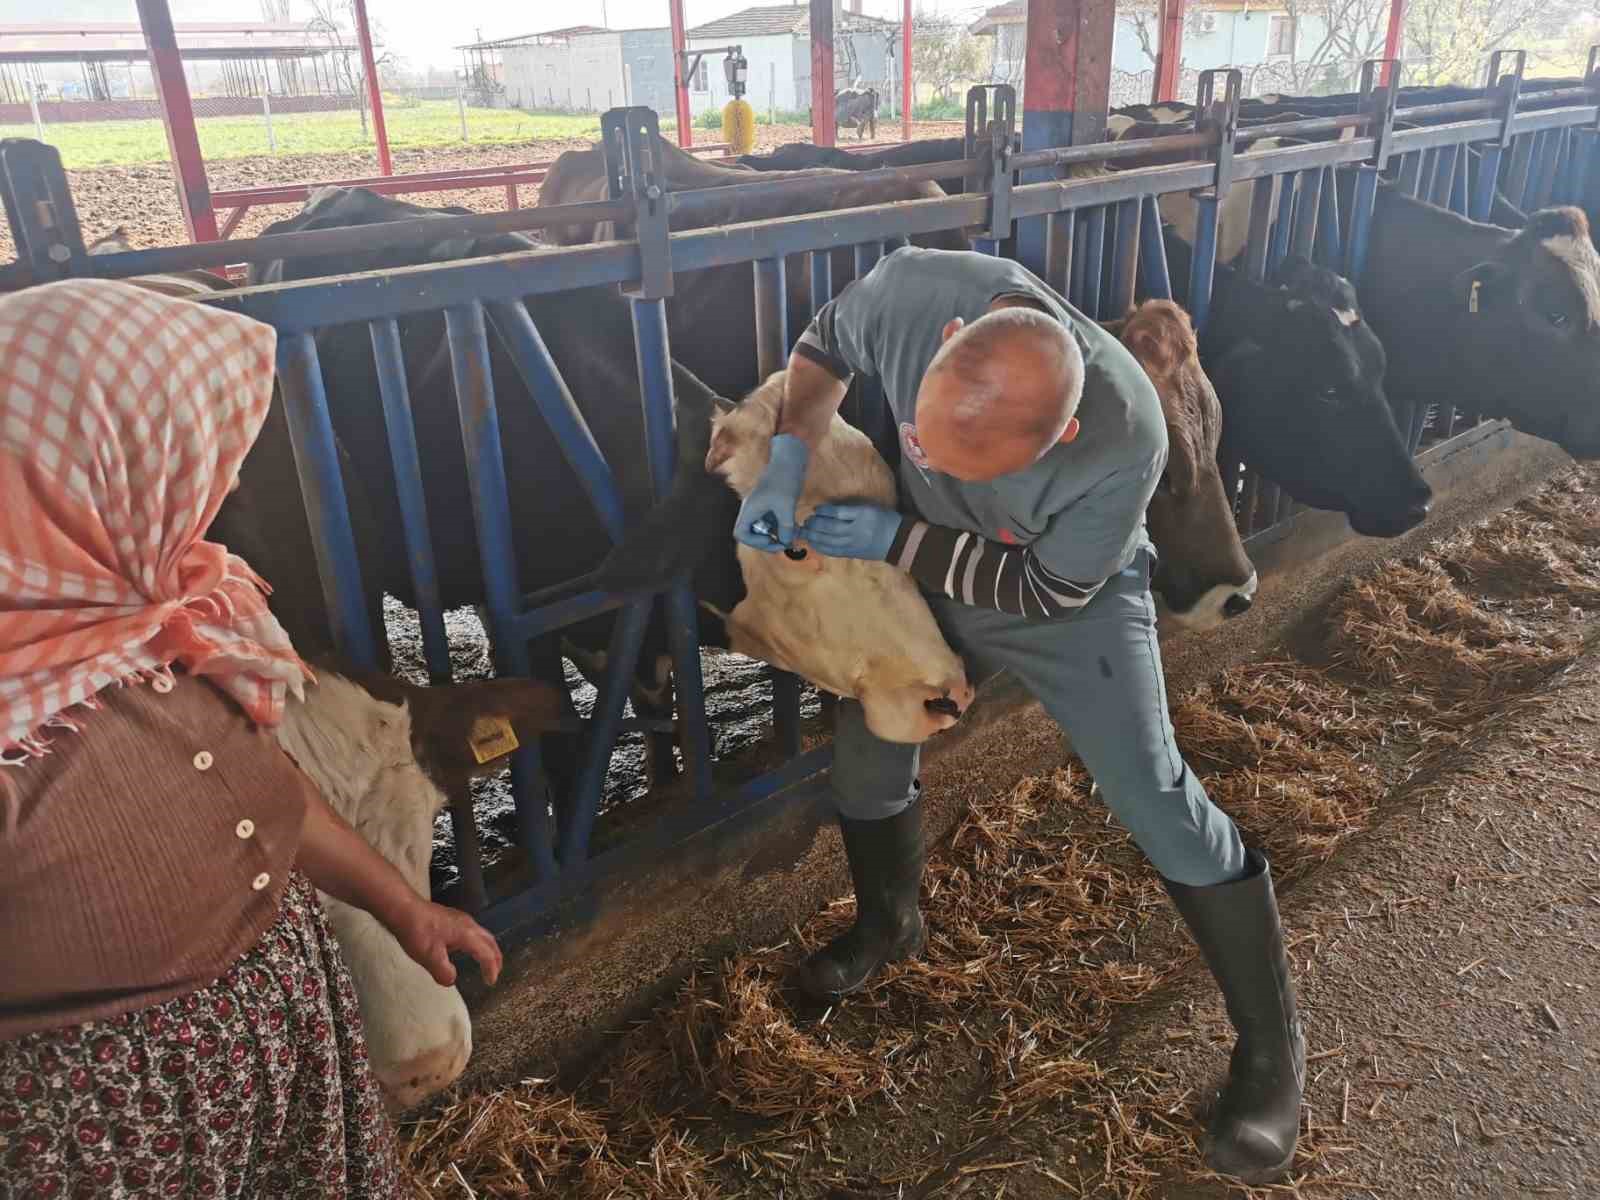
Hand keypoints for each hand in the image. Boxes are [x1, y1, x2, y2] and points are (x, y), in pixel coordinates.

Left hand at [389, 896, 502, 987]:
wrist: (404, 909)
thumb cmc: (418, 931)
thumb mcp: (430, 957)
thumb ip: (444, 972)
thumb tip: (451, 980)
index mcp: (467, 934)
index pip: (487, 954)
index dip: (491, 969)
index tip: (490, 982)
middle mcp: (468, 925)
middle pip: (490, 942)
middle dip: (496, 958)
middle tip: (495, 972)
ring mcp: (461, 919)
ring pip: (483, 935)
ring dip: (488, 950)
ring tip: (486, 962)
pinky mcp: (452, 918)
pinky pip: (474, 932)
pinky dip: (478, 944)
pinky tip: (467, 950)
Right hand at [734, 433, 809, 551]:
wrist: (790, 460)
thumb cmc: (785, 479)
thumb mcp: (787, 506)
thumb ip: (786, 527)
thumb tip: (787, 542)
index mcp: (749, 509)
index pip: (741, 533)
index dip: (755, 541)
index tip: (771, 540)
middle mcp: (752, 510)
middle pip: (752, 534)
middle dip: (767, 541)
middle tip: (784, 543)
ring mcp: (761, 508)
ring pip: (764, 529)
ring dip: (776, 535)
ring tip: (792, 537)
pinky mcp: (771, 505)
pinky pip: (772, 522)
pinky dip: (782, 527)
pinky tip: (795, 528)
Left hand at [799, 503, 902, 560]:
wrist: (897, 540)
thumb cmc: (883, 520)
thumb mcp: (870, 508)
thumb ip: (850, 510)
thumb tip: (825, 511)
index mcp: (863, 515)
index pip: (839, 513)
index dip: (824, 511)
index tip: (816, 509)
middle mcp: (857, 530)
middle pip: (831, 528)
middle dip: (815, 524)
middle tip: (806, 521)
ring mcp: (854, 544)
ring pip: (829, 541)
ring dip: (814, 536)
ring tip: (805, 531)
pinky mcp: (852, 553)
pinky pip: (833, 551)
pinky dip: (820, 547)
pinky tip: (812, 543)